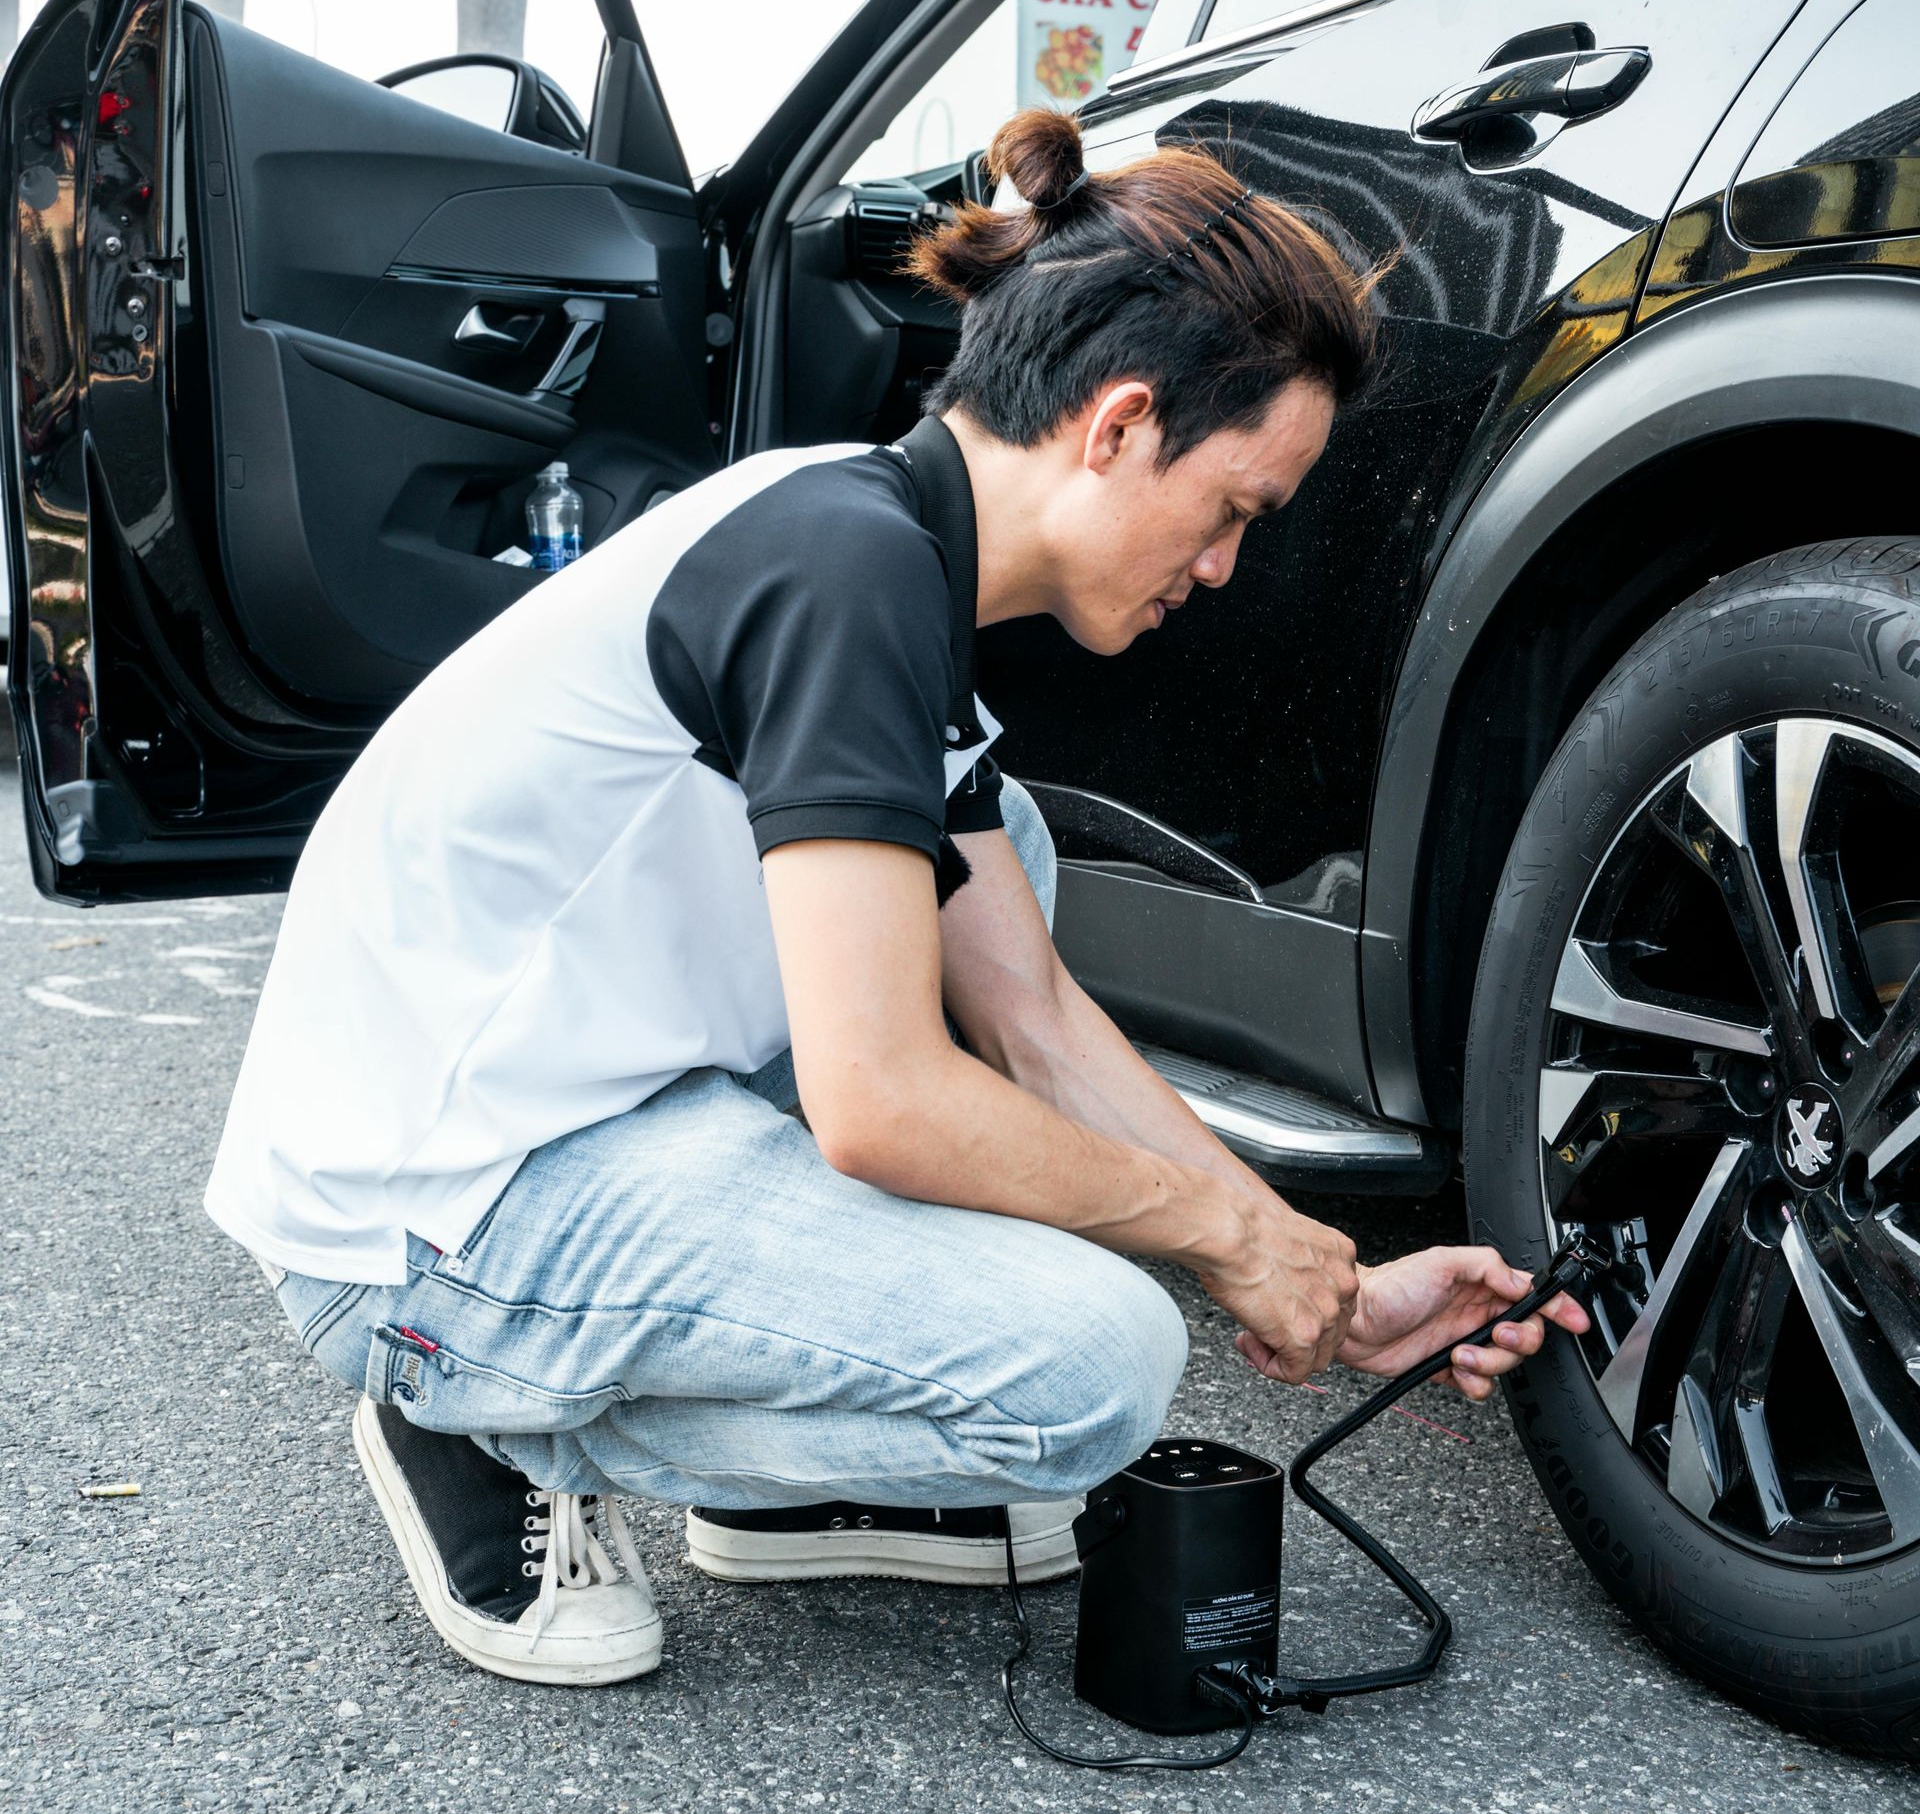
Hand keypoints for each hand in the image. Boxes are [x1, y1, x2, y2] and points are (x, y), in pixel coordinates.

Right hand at [1193, 1185, 1358, 1383]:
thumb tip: (1280, 1265)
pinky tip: (1252, 1346)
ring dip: (1283, 1350)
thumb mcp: (1286, 1230)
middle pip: (1331, 1329)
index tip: (1280, 1303)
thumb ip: (1296, 1256)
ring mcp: (1326, 1314)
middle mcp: (1342, 1285)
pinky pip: (1295, 1372)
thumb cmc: (1242, 1222)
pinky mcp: (1304, 1338)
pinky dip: (1272, 1367)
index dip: (1305, 1307)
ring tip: (1253, 1334)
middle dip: (1297, 1331)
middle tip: (1264, 1321)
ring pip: (1316, 1355)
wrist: (1228, 1231)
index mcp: (1340, 1255)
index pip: (1335, 1298)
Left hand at [1236, 1244, 1590, 1400]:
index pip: (1532, 1295)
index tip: (1574, 1320)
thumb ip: (1487, 1267)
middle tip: (1496, 1335)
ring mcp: (1465, 1340)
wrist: (1353, 1320)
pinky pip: (1480, 1383)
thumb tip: (1521, 1282)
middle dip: (1519, 1341)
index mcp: (1482, 1284)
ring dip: (1489, 1363)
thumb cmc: (1390, 1285)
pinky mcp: (1449, 1367)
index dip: (1558, 1308)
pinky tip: (1455, 1370)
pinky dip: (1474, 1382)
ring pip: (1505, 1363)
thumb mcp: (1442, 1261)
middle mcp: (1477, 1312)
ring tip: (1460, 1353)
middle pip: (1526, 1335)